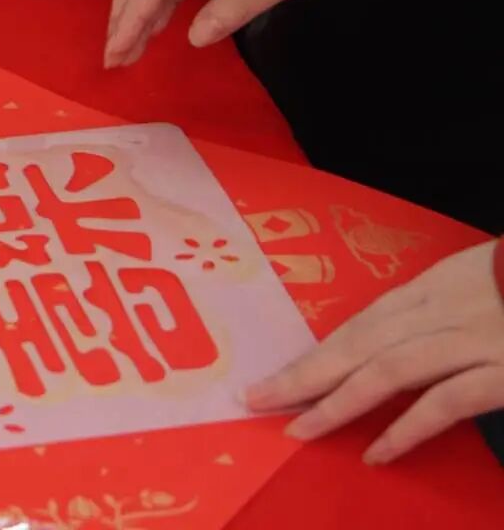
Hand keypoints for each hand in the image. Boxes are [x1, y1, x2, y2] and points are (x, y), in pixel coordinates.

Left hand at [246, 241, 503, 464]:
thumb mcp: (481, 283)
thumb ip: (441, 311)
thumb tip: (393, 344)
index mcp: (435, 285)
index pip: (360, 324)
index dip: (315, 353)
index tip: (275, 376)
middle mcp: (444, 308)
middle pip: (358, 344)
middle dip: (304, 375)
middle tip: (256, 399)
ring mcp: (475, 339)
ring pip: (388, 370)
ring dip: (336, 402)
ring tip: (298, 429)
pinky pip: (447, 401)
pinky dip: (407, 428)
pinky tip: (375, 452)